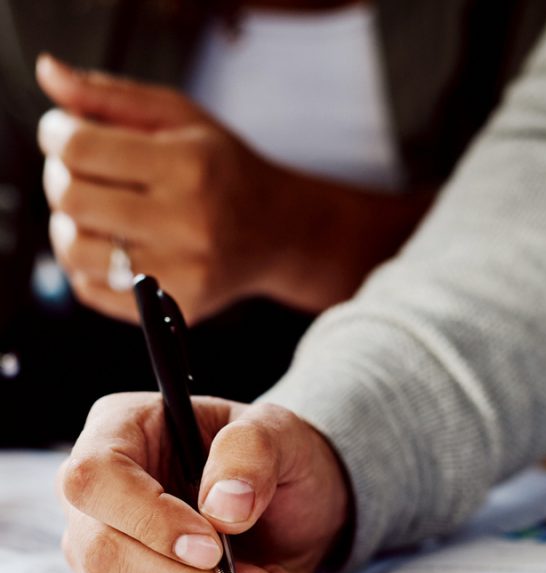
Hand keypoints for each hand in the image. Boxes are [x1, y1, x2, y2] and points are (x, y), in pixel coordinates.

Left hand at [36, 54, 435, 322]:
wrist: (278, 232)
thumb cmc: (223, 168)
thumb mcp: (179, 117)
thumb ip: (111, 96)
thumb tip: (49, 74)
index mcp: (190, 165)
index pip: (84, 149)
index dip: (55, 135)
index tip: (59, 132)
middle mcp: (189, 222)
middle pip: (75, 201)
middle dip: (58, 179)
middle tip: (71, 172)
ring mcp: (184, 272)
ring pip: (77, 252)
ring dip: (66, 227)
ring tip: (85, 212)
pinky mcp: (177, 307)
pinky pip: (94, 291)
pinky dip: (85, 266)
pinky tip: (106, 245)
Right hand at [60, 393, 350, 572]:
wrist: (289, 512)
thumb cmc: (272, 462)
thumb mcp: (279, 434)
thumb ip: (251, 453)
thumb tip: (224, 508)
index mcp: (118, 434)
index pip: (95, 480)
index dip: (148, 519)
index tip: (211, 545)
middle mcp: (95, 501)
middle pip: (103, 556)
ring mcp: (101, 559)